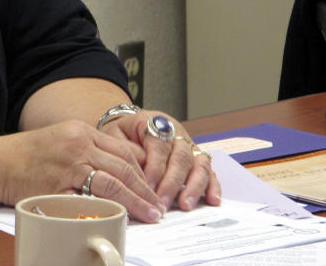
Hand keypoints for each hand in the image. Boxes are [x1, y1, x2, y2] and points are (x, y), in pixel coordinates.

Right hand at [0, 120, 164, 222]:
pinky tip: (120, 218)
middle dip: (146, 190)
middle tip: (158, 207)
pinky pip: (90, 199)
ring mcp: (68, 165)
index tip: (154, 188)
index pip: (124, 151)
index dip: (144, 172)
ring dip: (136, 202)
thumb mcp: (61, 140)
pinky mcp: (58, 186)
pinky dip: (109, 209)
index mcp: (80, 131)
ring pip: (114, 183)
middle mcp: (77, 144)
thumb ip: (88, 150)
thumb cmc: (25, 155)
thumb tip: (118, 172)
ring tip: (149, 215)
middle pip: (124, 167)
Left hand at [100, 110, 221, 211]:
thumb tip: (136, 171)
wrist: (130, 126)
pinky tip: (212, 200)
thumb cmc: (122, 134)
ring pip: (199, 163)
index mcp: (154, 123)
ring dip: (194, 186)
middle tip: (163, 203)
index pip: (159, 147)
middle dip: (172, 183)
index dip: (155, 169)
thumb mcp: (115, 135)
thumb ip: (125, 150)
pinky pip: (210, 171)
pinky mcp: (198, 157)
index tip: (148, 188)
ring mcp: (190, 145)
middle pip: (181, 157)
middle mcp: (176, 133)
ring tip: (185, 205)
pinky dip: (213, 186)